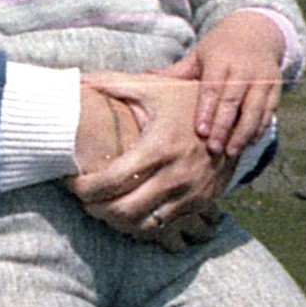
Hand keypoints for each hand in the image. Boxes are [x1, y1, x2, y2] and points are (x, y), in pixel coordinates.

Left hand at [70, 72, 231, 238]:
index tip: (70, 182)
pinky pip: (162, 227)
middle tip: (83, 197)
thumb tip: (76, 79)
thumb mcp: (153, 87)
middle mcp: (176, 175)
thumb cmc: (186, 99)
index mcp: (159, 147)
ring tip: (102, 205)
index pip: (111, 182)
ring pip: (141, 225)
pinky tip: (128, 210)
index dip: (83, 188)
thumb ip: (112, 83)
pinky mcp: (201, 203)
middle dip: (94, 208)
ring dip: (115, 221)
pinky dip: (139, 224)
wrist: (235, 116)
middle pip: (122, 211)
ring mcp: (191, 193)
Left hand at [177, 14, 286, 157]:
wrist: (257, 32)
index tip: (200, 131)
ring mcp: (263, 78)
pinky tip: (248, 144)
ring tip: (232, 152)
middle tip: (214, 148)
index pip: (214, 88)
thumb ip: (177, 71)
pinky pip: (268, 111)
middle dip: (224, 126)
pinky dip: (259, 129)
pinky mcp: (275, 87)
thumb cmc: (220, 48)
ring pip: (254, 109)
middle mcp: (244, 68)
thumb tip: (146, 76)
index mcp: (222, 59)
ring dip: (244, 133)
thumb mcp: (199, 54)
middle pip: (234, 101)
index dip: (208, 110)